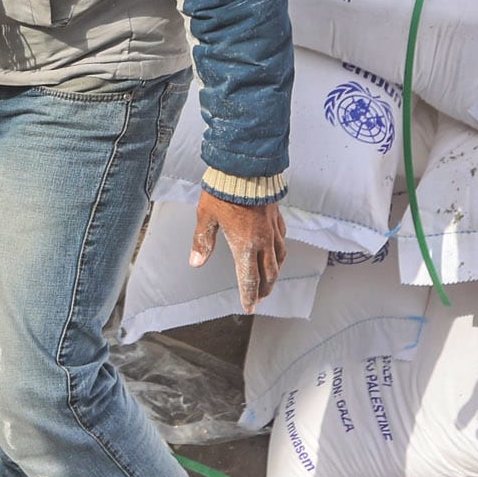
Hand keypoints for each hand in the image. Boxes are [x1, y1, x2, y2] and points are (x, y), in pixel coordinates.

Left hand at [189, 182, 286, 312]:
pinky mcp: (276, 217)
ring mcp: (271, 230)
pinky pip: (281, 240)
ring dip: (274, 274)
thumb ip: (202, 241)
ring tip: (270, 281)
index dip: (249, 296)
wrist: (245, 169)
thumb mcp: (206, 217)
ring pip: (278, 259)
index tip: (249, 308)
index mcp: (244, 245)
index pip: (248, 279)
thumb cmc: (223, 192)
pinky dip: (279, 252)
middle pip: (268, 273)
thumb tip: (195, 262)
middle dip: (264, 289)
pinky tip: (276, 251)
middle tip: (259, 298)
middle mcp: (261, 241)